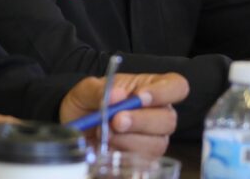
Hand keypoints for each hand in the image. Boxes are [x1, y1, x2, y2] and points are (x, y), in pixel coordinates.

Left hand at [59, 72, 188, 158]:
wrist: (73, 128)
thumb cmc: (85, 104)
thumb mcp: (86, 90)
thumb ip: (100, 90)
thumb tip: (117, 95)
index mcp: (150, 87)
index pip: (176, 86)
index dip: (164, 92)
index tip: (140, 96)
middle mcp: (157, 113)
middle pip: (168, 119)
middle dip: (141, 121)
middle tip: (116, 121)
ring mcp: (153, 137)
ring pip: (157, 143)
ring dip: (129, 140)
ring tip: (105, 134)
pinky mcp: (144, 159)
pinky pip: (144, 161)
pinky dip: (123, 155)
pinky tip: (107, 148)